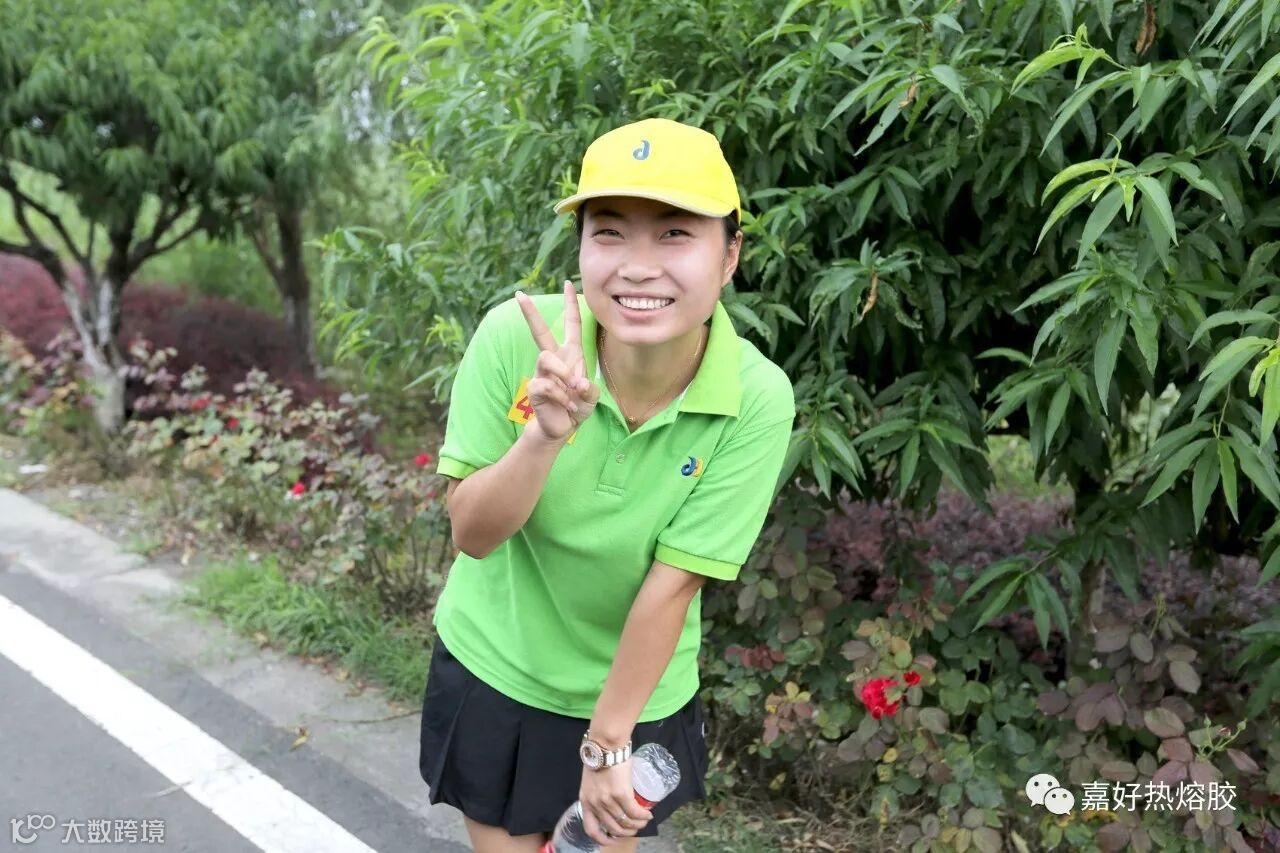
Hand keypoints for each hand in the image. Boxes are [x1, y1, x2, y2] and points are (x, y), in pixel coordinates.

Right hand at [514, 280, 600, 442]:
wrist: (563, 426)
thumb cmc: (578, 406)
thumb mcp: (592, 397)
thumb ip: (590, 389)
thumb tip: (577, 384)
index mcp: (571, 354)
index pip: (572, 325)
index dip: (571, 305)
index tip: (568, 283)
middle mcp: (554, 359)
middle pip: (539, 331)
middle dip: (530, 313)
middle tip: (518, 295)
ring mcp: (542, 372)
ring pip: (546, 358)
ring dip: (563, 374)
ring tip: (573, 393)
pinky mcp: (535, 387)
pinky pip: (547, 384)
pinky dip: (562, 397)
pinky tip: (567, 406)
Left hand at [579, 761, 652, 844]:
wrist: (605, 745)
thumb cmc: (599, 758)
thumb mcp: (590, 781)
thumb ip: (597, 792)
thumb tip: (609, 801)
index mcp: (585, 801)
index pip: (591, 829)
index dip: (602, 839)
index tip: (612, 840)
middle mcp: (596, 804)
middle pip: (612, 828)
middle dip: (626, 832)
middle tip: (634, 828)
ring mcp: (608, 800)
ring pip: (625, 822)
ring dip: (638, 825)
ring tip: (644, 821)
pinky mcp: (621, 794)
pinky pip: (634, 812)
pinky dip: (643, 816)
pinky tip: (648, 815)